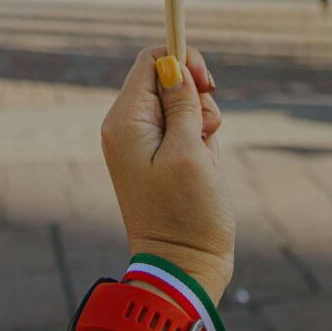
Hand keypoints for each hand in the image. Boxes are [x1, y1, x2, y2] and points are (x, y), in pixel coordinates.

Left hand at [101, 47, 234, 304]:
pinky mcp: (159, 157)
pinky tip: (204, 165)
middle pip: (166, 79)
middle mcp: (126, 127)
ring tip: (204, 155)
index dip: (181, 60)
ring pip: (181, 103)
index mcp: (124, 121)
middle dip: (196, 96)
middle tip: (207, 128)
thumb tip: (171, 64)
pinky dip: (201, 138)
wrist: (184, 270)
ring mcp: (142, 143)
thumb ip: (181, 103)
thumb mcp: (188, 151)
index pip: (150, 61)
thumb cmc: (186, 214)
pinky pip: (184, 127)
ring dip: (202, 120)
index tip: (207, 82)